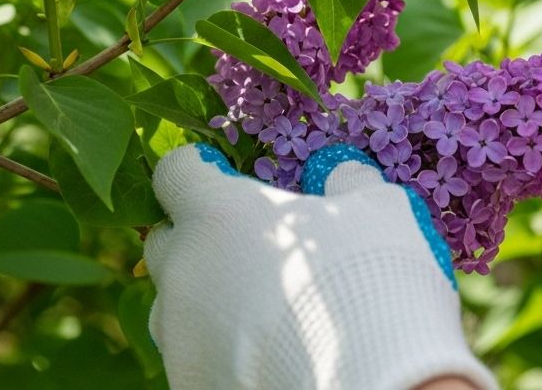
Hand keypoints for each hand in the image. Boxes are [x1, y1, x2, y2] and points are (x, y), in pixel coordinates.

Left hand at [145, 142, 497, 389]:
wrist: (376, 384)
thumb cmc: (370, 280)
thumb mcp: (376, 210)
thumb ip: (347, 182)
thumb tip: (342, 175)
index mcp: (215, 214)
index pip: (176, 173)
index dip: (202, 174)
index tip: (231, 184)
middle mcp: (183, 271)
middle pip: (166, 241)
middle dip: (197, 240)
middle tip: (251, 252)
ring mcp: (179, 336)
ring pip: (173, 307)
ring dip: (204, 301)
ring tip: (260, 314)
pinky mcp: (188, 385)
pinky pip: (193, 358)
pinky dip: (219, 353)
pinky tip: (266, 357)